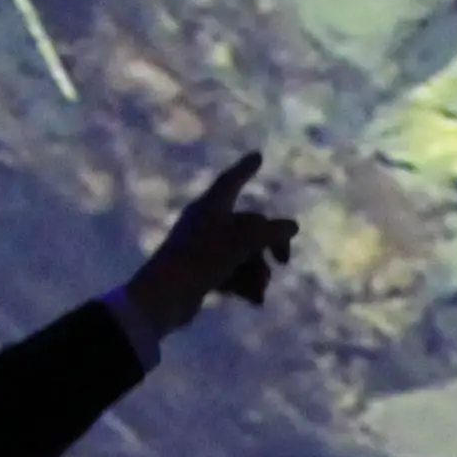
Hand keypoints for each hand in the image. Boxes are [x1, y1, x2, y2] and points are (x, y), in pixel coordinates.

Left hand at [125, 152, 298, 338]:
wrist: (164, 296)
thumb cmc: (202, 258)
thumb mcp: (242, 241)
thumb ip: (271, 232)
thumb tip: (292, 226)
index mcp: (211, 205)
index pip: (231, 180)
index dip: (245, 168)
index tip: (257, 155)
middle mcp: (207, 222)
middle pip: (249, 225)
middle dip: (268, 245)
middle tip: (283, 261)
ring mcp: (204, 249)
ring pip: (244, 253)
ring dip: (257, 271)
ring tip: (258, 291)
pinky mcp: (202, 273)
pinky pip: (233, 271)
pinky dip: (245, 283)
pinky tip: (253, 300)